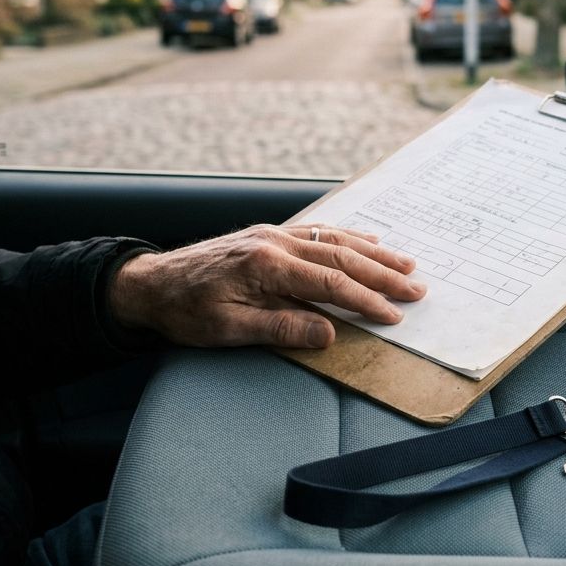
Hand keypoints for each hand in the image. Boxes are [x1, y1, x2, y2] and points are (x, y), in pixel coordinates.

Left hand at [109, 224, 425, 348]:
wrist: (150, 284)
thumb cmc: (184, 311)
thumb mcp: (228, 329)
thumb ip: (280, 327)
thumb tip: (328, 333)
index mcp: (266, 265)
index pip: (329, 284)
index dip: (365, 301)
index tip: (393, 314)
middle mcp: (274, 242)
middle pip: (341, 258)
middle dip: (383, 274)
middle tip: (416, 288)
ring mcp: (273, 234)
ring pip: (335, 241)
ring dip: (374, 253)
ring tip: (406, 264)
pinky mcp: (268, 235)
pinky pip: (318, 232)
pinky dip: (348, 237)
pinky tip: (368, 240)